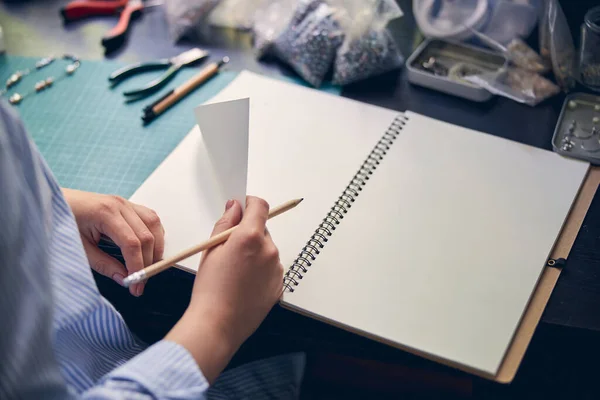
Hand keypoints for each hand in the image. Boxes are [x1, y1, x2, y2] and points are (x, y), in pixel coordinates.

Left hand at [62, 188, 164, 296]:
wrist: (51, 202)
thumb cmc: (61, 222)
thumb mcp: (80, 248)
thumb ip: (104, 264)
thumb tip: (124, 278)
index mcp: (105, 213)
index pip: (132, 243)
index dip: (137, 267)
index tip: (136, 286)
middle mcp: (120, 205)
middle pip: (147, 236)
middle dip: (148, 262)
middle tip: (140, 282)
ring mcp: (125, 203)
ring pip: (154, 225)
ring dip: (156, 248)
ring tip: (148, 267)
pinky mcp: (127, 205)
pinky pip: (150, 218)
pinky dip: (154, 235)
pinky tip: (149, 249)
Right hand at [166, 196, 282, 382]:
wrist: (219, 324)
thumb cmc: (210, 289)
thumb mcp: (210, 250)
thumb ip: (225, 223)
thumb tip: (235, 207)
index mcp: (250, 237)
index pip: (260, 206)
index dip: (250, 203)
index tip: (242, 208)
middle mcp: (269, 250)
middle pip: (262, 229)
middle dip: (248, 233)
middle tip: (230, 249)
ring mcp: (277, 268)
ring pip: (267, 249)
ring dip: (255, 253)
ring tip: (235, 272)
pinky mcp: (279, 285)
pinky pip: (271, 268)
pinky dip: (261, 270)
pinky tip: (244, 283)